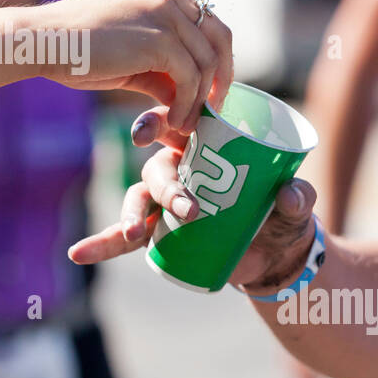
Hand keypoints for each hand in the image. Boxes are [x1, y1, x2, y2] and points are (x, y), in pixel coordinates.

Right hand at [28, 0, 233, 133]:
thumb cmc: (74, 48)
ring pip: (207, 61)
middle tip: (212, 109)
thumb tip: (187, 99)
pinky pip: (190, 78)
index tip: (207, 90)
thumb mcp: (126, 51)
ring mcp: (165, 12)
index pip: (205, 20)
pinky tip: (172, 121)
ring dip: (201, 99)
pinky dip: (187, 104)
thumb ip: (160, 66)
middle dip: (221, 76)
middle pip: (219, 35)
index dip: (213, 57)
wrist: (41, 40)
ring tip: (183, 124)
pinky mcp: (160, 39)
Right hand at [68, 107, 316, 291]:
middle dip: (164, 186)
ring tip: (135, 233)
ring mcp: (165, 203)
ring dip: (132, 215)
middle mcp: (179, 168)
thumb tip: (290, 195)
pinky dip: (101, 245)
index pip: (175, 124)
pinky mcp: (160, 234)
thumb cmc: (282, 213)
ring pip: (138, 201)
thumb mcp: (295, 205)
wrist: (276, 254)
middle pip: (156, 169)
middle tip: (186, 208)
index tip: (145, 133)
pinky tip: (79, 252)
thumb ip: (298, 198)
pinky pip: (123, 238)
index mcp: (205, 145)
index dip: (155, 122)